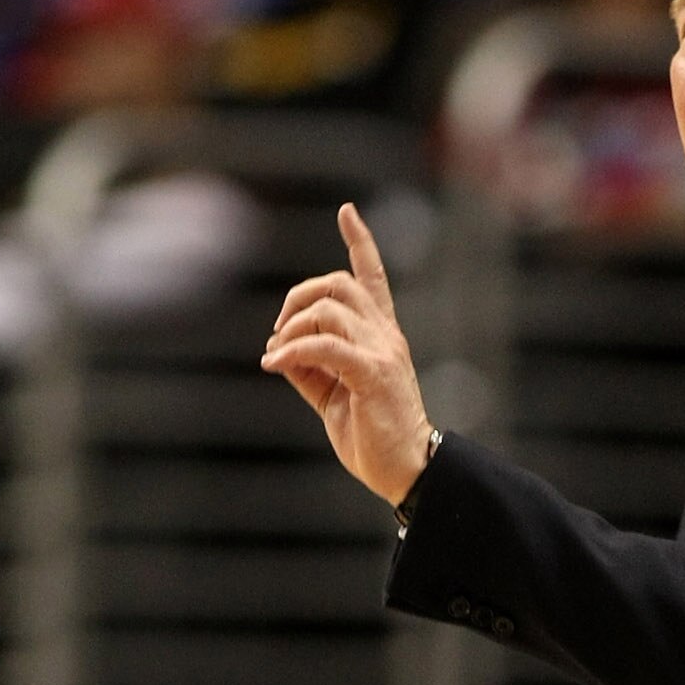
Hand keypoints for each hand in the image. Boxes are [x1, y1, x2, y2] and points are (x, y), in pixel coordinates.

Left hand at [261, 203, 432, 505]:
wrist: (408, 472)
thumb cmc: (374, 438)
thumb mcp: (333, 396)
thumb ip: (310, 368)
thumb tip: (278, 348)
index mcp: (382, 337)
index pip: (372, 278)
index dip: (360, 242)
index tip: (347, 212)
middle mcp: (385, 337)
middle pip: (338, 285)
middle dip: (298, 298)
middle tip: (278, 334)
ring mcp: (382, 352)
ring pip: (328, 309)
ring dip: (291, 328)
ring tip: (277, 357)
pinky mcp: (372, 374)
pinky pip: (324, 346)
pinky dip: (293, 350)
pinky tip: (276, 364)